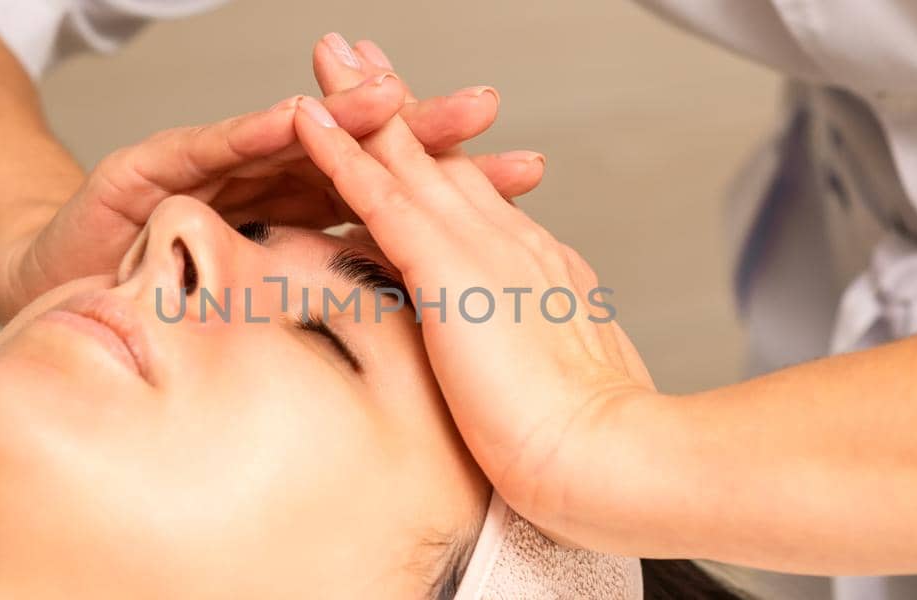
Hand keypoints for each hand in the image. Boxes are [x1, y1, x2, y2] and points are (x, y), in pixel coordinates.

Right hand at [0, 34, 544, 320]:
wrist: (53, 281)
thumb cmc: (159, 294)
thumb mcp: (261, 306)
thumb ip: (330, 305)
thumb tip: (428, 343)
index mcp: (303, 215)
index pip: (388, 194)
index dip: (457, 180)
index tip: (528, 170)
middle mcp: (265, 180)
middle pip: (350, 150)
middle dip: (419, 126)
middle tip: (483, 108)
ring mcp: (210, 167)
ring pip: (288, 136)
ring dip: (343, 116)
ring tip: (396, 99)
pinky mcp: (149, 169)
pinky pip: (206, 150)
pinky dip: (250, 134)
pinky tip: (291, 117)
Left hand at [291, 89, 656, 550]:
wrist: (610, 458)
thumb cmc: (589, 451)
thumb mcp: (561, 389)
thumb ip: (532, 360)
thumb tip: (514, 371)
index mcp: (537, 272)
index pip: (474, 201)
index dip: (436, 157)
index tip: (410, 125)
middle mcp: (510, 244)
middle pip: (441, 160)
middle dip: (397, 105)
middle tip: (361, 57)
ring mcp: (480, 250)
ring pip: (408, 160)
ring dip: (362, 104)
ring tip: (329, 56)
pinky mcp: (447, 271)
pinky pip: (379, 197)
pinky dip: (340, 153)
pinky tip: (306, 120)